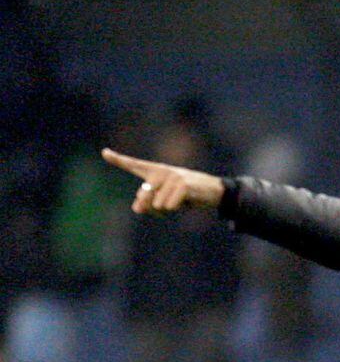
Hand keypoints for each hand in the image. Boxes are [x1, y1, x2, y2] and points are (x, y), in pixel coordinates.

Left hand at [101, 148, 225, 214]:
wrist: (213, 191)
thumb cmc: (188, 196)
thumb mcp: (167, 200)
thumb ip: (149, 204)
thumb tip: (137, 208)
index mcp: (155, 172)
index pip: (134, 165)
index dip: (118, 159)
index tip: (105, 153)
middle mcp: (161, 171)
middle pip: (144, 196)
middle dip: (152, 208)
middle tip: (166, 207)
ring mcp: (172, 176)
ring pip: (158, 204)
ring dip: (168, 209)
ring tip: (180, 201)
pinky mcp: (182, 184)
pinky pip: (170, 205)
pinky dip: (177, 208)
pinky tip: (187, 201)